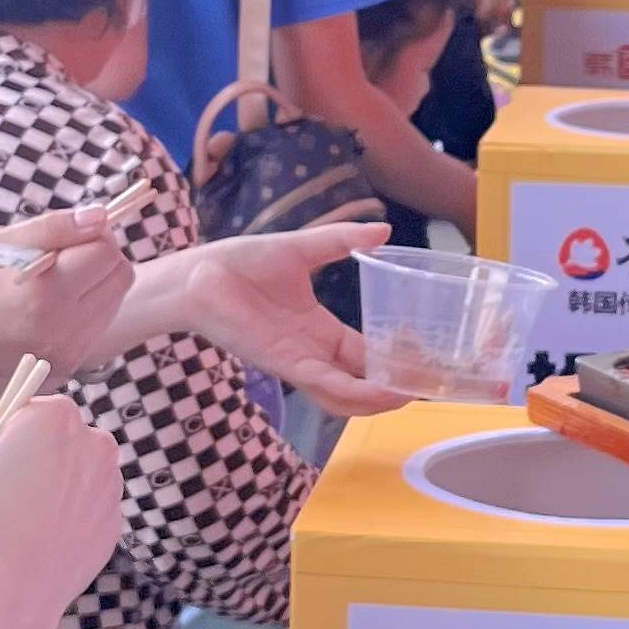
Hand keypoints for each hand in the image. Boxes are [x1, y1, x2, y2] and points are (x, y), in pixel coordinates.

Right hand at [0, 228, 135, 405]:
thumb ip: (52, 228)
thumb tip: (101, 216)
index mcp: (42, 295)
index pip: (106, 251)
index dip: (90, 233)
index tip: (64, 234)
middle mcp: (62, 329)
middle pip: (120, 275)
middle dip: (99, 254)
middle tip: (60, 253)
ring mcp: (68, 352)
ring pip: (115, 297)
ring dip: (96, 279)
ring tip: (53, 279)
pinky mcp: (70, 364)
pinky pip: (100, 320)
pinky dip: (87, 303)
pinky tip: (53, 302)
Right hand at [0, 380, 125, 628]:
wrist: (12, 593)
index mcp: (58, 416)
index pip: (13, 415)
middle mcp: (95, 443)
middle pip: (38, 445)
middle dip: (0, 468)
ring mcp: (109, 486)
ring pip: (59, 477)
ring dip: (27, 491)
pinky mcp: (112, 525)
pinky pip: (77, 511)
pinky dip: (53, 519)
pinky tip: (25, 541)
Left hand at [181, 226, 417, 415]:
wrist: (200, 273)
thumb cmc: (243, 262)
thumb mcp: (303, 248)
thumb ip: (342, 241)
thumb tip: (384, 230)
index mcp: (319, 329)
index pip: (364, 353)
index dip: (393, 357)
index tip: (423, 355)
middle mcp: (313, 352)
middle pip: (362, 381)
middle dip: (393, 386)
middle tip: (428, 383)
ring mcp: (299, 362)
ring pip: (346, 394)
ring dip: (379, 398)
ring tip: (412, 394)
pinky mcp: (284, 365)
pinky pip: (326, 386)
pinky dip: (355, 392)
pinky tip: (382, 391)